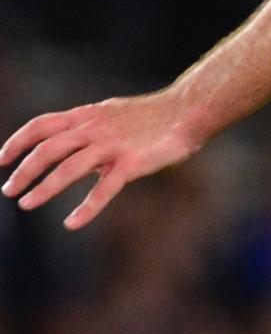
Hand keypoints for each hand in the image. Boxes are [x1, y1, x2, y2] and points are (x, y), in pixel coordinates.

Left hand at [0, 92, 201, 229]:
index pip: (42, 126)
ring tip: (26, 204)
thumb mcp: (112, 114)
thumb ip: (87, 129)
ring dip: (44, 188)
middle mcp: (95, 129)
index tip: (1, 160)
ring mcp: (112, 145)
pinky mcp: (131, 163)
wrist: (188, 110)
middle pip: (48, 149)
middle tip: (9, 190)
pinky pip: (104, 190)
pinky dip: (86, 209)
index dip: (17, 143)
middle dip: (24, 170)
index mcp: (88, 116)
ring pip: (69, 168)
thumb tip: (65, 145)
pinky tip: (72, 223)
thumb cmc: (152, 115)